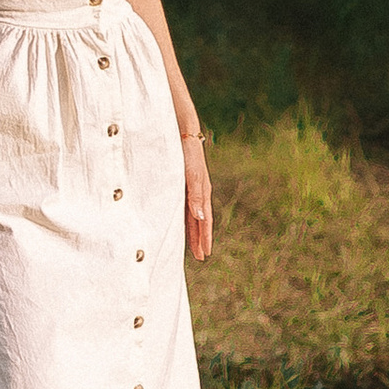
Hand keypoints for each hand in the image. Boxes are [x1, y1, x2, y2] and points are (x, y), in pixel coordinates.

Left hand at [182, 133, 213, 262]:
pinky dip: (187, 217)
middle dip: (200, 238)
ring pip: (193, 214)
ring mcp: (191, 187)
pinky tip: (183, 221)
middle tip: (200, 256)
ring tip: (194, 245)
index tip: (204, 254)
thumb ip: (196, 195)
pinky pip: (186, 205)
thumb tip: (201, 217)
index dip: (204, 238)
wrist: (183, 131)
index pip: (204, 221)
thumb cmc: (188, 152)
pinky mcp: (184, 181)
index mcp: (202, 192)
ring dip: (194, 230)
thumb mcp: (192, 174)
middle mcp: (198, 191)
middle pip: (200, 220)